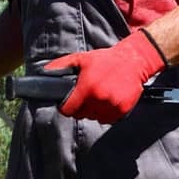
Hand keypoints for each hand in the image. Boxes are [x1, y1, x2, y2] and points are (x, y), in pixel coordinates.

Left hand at [43, 28, 166, 123]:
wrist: (133, 61)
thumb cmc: (105, 60)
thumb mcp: (82, 59)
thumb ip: (62, 65)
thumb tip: (45, 72)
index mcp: (87, 87)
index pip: (68, 110)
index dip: (66, 108)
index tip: (68, 104)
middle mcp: (99, 98)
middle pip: (81, 115)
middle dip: (81, 108)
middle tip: (86, 97)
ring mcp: (112, 106)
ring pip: (95, 118)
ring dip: (94, 111)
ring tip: (98, 97)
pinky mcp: (122, 110)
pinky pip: (108, 120)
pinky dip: (106, 114)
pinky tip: (108, 100)